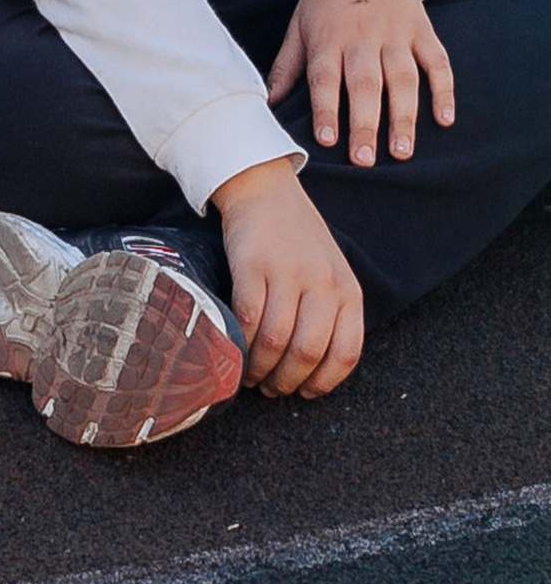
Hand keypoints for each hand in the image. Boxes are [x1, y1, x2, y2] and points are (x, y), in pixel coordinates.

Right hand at [214, 159, 363, 396]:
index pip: (345, 353)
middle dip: (286, 381)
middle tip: (271, 389)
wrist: (265, 190)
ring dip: (260, 367)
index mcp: (347, 291)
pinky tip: (236, 348)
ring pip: (277, 340)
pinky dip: (241, 341)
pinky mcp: (253, 265)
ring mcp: (288, 273)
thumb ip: (328, 313)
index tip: (304, 393)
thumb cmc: (296, 238)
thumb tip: (309, 365)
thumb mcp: (329, 273)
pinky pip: (248, 316)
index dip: (323, 382)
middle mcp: (322, 284)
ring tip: (249, 375)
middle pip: (308, 352)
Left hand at [265, 0, 453, 167]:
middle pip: (364, 84)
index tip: (325, 140)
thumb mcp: (298, 26)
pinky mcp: (423, 30)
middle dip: (364, 123)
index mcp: (328, 38)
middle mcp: (362, 37)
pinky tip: (444, 120)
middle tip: (364, 160)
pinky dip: (443, 90)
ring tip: (402, 152)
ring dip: (404, 116)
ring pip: (402, 78)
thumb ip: (288, 65)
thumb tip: (268, 104)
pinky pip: (437, 62)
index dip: (325, 109)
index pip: (325, 78)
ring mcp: (396, 34)